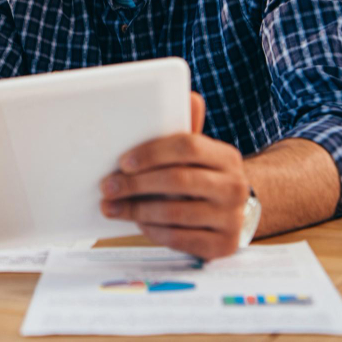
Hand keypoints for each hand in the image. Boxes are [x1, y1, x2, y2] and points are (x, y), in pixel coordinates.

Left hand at [99, 93, 250, 259]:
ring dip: (137, 209)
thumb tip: (189, 95)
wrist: (227, 214)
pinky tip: (138, 222)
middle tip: (107, 186)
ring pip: (175, 213)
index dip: (151, 152)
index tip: (123, 161)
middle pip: (178, 180)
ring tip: (112, 207)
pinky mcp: (224, 246)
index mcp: (226, 156)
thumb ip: (184, 128)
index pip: (187, 146)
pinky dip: (153, 230)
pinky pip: (180, 238)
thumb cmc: (199, 177)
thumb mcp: (194, 153)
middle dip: (136, 183)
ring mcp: (232, 218)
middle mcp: (235, 186)